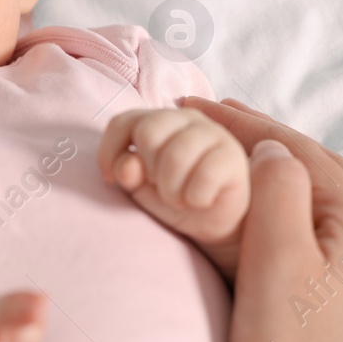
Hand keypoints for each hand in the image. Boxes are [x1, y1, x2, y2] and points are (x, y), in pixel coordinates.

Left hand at [98, 105, 249, 275]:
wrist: (214, 222)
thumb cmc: (174, 197)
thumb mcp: (141, 189)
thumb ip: (127, 173)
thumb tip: (129, 164)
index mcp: (158, 120)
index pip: (123, 122)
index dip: (109, 151)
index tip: (110, 178)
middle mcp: (186, 119)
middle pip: (149, 133)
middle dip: (149, 171)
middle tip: (163, 188)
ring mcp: (213, 133)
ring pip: (175, 155)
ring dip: (172, 190)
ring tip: (180, 199)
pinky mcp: (233, 155)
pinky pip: (204, 176)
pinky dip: (195, 198)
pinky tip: (200, 201)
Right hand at [180, 96, 342, 341]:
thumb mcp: (276, 265)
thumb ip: (275, 197)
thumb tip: (273, 154)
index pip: (299, 152)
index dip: (244, 125)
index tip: (192, 105)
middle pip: (318, 174)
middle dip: (263, 144)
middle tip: (206, 122)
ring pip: (320, 209)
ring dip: (275, 179)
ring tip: (226, 163)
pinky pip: (319, 243)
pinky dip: (284, 218)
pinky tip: (258, 226)